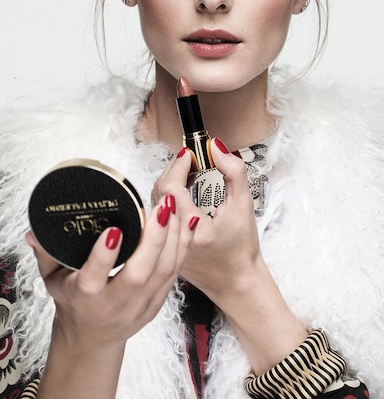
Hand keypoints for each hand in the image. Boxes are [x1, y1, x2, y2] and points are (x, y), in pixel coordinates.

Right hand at [26, 196, 198, 347]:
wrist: (92, 339)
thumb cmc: (74, 302)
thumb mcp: (53, 279)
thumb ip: (47, 253)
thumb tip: (35, 231)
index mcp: (86, 297)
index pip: (95, 277)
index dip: (105, 255)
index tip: (114, 229)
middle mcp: (115, 303)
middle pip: (139, 274)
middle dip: (154, 238)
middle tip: (161, 206)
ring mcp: (141, 305)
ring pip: (163, 272)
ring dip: (173, 237)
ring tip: (174, 207)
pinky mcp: (158, 303)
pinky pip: (175, 273)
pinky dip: (183, 247)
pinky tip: (187, 223)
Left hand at [152, 139, 263, 303]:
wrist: (237, 282)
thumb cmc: (242, 249)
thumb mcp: (244, 205)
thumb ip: (233, 172)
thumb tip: (217, 148)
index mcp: (192, 230)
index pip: (171, 188)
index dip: (178, 165)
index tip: (190, 154)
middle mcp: (173, 238)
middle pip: (160, 192)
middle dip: (173, 169)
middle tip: (190, 157)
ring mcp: (166, 243)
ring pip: (156, 202)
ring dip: (169, 180)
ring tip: (188, 169)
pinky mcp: (164, 245)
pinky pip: (159, 213)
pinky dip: (168, 196)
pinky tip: (183, 189)